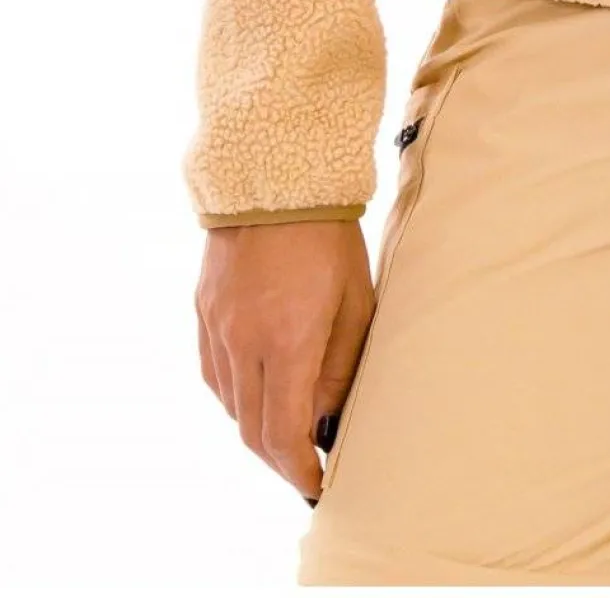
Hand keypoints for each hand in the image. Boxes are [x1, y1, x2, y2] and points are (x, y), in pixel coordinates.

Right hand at [195, 219, 375, 502]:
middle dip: (279, 459)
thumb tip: (329, 417)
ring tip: (286, 432)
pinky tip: (257, 391)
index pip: (284, 434)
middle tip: (304, 468)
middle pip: (251, 430)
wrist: (274, 175)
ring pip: (230, 405)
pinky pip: (214, 374)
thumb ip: (341, 364)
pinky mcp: (203, 311)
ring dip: (256, 428)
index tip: (317, 485)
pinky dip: (235, 395)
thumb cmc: (328, 235)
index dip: (300, 470)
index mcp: (286, 340)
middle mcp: (243, 341)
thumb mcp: (354, 300)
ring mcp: (216, 327)